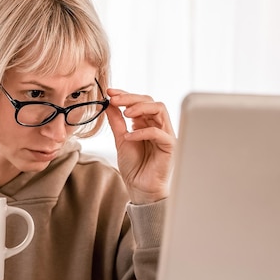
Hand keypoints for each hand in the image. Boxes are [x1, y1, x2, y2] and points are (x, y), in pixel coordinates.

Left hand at [105, 88, 175, 203]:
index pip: (139, 101)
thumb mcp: (120, 139)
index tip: (110, 92)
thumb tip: (109, 104)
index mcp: (146, 122)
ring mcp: (165, 134)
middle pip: (150, 101)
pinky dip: (142, 131)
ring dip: (140, 107)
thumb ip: (117, 122)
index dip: (125, 94)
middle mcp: (157, 125)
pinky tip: (128, 136)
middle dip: (131, 97)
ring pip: (159, 109)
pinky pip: (158, 132)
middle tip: (114, 99)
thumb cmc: (134, 166)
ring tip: (125, 113)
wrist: (140, 188)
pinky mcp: (169, 145)